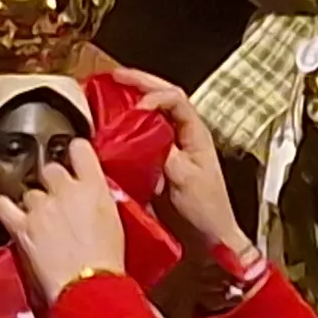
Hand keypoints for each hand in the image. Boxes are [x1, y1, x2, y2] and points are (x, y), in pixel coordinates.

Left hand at [0, 139, 128, 298]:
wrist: (89, 288)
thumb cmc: (107, 263)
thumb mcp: (114, 222)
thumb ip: (99, 200)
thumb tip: (91, 196)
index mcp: (94, 186)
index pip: (79, 149)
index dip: (74, 152)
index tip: (73, 158)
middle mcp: (65, 189)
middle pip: (49, 169)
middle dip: (52, 183)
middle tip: (58, 202)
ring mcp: (41, 207)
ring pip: (29, 193)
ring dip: (33, 204)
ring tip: (41, 222)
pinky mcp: (22, 226)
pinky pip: (3, 206)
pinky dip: (4, 208)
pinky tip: (8, 212)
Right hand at [112, 67, 261, 279]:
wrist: (208, 241)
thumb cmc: (206, 213)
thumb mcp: (186, 180)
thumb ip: (165, 155)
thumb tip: (142, 137)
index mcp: (196, 134)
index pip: (175, 98)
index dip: (153, 95)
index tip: (135, 106)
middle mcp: (184, 136)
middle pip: (163, 97)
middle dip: (139, 83)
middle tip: (114, 76)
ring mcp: (172, 150)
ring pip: (152, 115)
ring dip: (132, 101)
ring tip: (110, 94)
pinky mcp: (160, 165)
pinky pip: (142, 139)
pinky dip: (127, 130)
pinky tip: (112, 129)